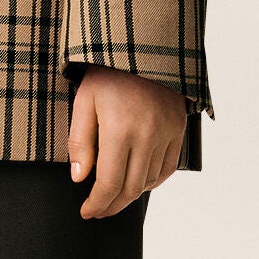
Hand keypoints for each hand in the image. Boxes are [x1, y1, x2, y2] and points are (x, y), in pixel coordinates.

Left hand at [69, 66, 186, 218]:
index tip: (87, 212)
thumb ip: (80, 142)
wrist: (144, 47)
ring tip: (114, 197)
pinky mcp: (178, 129)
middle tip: (99, 211)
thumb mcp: (84, 102)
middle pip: (131, 188)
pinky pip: (168, 167)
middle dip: (112, 206)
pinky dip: (153, 181)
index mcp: (119, 129)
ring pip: (150, 181)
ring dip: (131, 195)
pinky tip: (138, 183)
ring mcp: (166, 133)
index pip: (109, 183)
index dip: (97, 203)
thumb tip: (79, 179)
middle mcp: (147, 135)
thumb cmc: (108, 73)